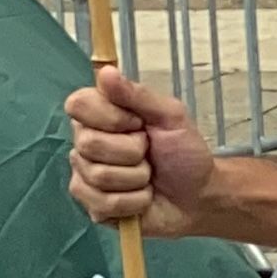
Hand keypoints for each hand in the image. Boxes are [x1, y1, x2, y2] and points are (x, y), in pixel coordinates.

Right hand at [65, 67, 211, 235]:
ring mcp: (85, 176)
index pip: (77, 104)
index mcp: (99, 116)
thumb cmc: (184, 152)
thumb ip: (137, 94)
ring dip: (137, 178)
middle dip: (132, 151)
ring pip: (99, 175)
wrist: (200, 195)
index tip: (138, 123)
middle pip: (88, 144)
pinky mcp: (93, 205)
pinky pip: (104, 203)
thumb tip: (105, 71)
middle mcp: (85, 143)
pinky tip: (144, 198)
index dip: (109, 117)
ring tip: (149, 177)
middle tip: (149, 153)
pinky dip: (135, 201)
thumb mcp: (170, 116)